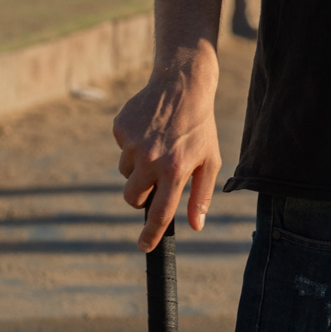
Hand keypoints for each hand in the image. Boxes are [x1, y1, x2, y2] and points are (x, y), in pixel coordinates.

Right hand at [113, 62, 220, 251]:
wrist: (183, 84)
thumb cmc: (200, 127)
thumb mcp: (210, 160)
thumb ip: (202, 195)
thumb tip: (196, 226)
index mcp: (175, 170)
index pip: (159, 213)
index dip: (150, 235)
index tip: (143, 247)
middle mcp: (151, 160)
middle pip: (132, 198)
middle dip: (141, 196)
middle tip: (156, 179)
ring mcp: (133, 144)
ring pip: (125, 173)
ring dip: (139, 166)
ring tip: (159, 143)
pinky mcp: (120, 129)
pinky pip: (121, 149)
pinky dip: (133, 144)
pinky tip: (150, 127)